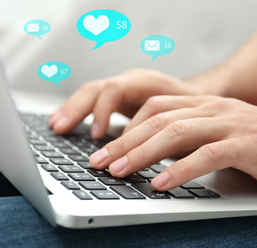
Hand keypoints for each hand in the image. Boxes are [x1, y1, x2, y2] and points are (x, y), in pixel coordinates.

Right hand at [49, 69, 199, 138]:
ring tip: (56, 126)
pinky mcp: (120, 97)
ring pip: (91, 92)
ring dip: (72, 109)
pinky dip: (78, 110)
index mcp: (148, 82)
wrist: (200, 98)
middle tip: (61, 129)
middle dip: (77, 109)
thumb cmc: (195, 113)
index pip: (116, 90)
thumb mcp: (184, 125)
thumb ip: (164, 136)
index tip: (96, 136)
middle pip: (97, 88)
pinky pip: (93, 99)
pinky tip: (65, 122)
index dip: (102, 111)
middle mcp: (133, 81)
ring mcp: (125, 87)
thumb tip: (142, 158)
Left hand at [89, 95, 256, 191]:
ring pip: (176, 132)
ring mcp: (230, 123)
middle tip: (98, 162)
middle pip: (157, 119)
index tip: (104, 149)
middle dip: (124, 142)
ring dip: (142, 153)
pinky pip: (207, 154)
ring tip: (119, 172)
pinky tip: (161, 183)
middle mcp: (213, 108)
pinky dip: (181, 169)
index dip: (126, 128)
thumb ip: (191, 139)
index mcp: (204, 104)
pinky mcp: (247, 144)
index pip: (154, 107)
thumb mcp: (220, 134)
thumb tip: (156, 158)